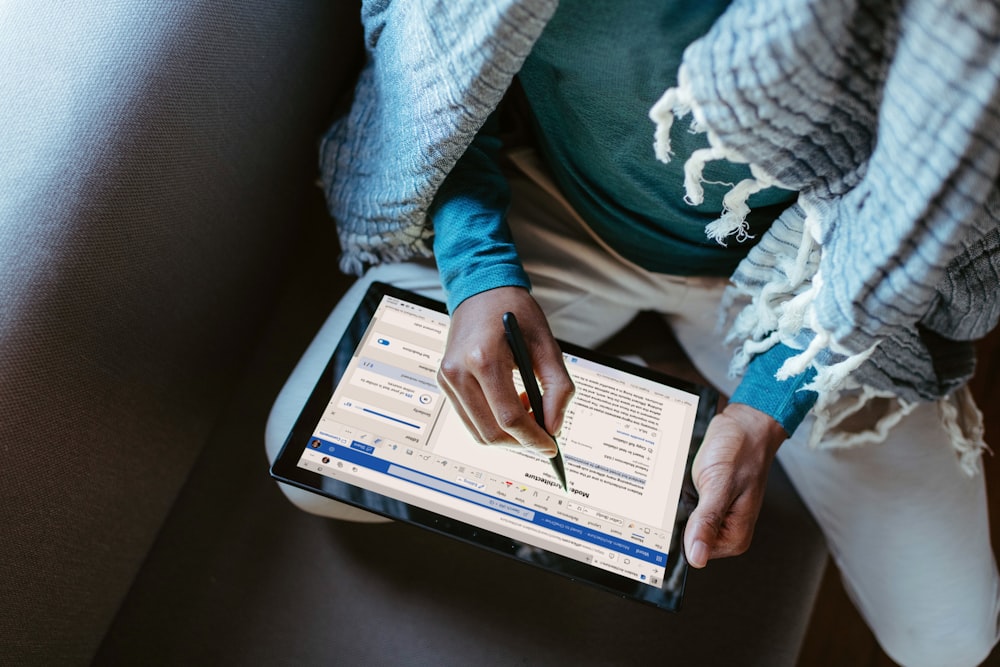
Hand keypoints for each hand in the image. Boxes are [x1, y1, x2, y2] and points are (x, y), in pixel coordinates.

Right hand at [437, 286, 573, 455]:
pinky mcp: (444, 382)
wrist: (481, 290)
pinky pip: (471, 419)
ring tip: (529, 413)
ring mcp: (447, 379)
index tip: (552, 446)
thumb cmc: (515, 313)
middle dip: (522, 443)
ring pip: (479, 433)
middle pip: (491, 432)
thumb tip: (554, 427)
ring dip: (508, 435)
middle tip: (545, 437)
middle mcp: (458, 371)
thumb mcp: (546, 344)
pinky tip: (512, 403)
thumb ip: (558, 387)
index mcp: (483, 358)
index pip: (509, 417)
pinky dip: (494, 423)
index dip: (534, 438)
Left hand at [684, 403, 786, 567]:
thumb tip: (697, 557)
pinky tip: (690, 480)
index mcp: (735, 537)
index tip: (679, 511)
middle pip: (686, 537)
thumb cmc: (740, 450)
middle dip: (679, 515)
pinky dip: (680, 493)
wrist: (744, 426)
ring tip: (693, 483)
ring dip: (678, 502)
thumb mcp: (720, 485)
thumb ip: (707, 521)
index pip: (694, 553)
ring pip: (681, 521)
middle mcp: (726, 530)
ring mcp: (716, 516)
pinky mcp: (707, 502)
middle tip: (692, 491)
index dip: (680, 533)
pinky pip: (684, 506)